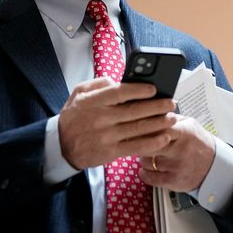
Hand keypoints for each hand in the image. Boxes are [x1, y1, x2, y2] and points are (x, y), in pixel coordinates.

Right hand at [58, 77, 176, 169]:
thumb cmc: (73, 116)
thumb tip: (119, 80)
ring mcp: (107, 136)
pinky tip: (164, 137)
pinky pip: (135, 147)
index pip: (120, 92)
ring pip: (138, 129)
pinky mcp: (111, 152)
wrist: (60, 145)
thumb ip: (99, 83)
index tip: (154, 89)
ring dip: (158, 123)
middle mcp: (102, 118)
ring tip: (172, 118)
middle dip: (157, 106)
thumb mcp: (79, 92)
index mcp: (94, 101)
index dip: (139, 90)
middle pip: (135, 111)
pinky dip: (152, 143)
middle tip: (171, 103)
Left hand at [139, 114, 215, 191]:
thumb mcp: (189, 124)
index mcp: (184, 132)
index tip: (137, 127)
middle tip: (136, 142)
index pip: (158, 126)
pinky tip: (146, 169)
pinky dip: (144, 173)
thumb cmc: (198, 142)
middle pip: (149, 145)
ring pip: (146, 161)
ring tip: (148, 155)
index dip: (145, 127)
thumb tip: (150, 112)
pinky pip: (150, 177)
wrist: (214, 165)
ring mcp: (177, 166)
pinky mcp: (175, 181)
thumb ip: (170, 118)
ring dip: (143, 158)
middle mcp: (180, 149)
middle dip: (140, 143)